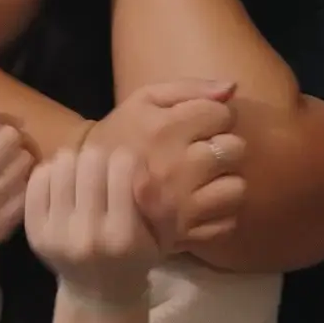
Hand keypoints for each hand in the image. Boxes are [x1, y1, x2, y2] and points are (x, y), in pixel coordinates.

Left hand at [25, 146, 158, 304]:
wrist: (97, 292)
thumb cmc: (136, 257)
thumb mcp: (164, 237)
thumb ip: (162, 205)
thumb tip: (142, 173)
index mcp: (123, 236)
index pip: (123, 166)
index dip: (129, 161)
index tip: (130, 171)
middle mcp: (87, 234)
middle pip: (91, 159)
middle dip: (103, 159)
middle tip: (105, 173)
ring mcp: (55, 232)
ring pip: (63, 163)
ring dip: (77, 163)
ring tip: (84, 177)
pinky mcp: (33, 230)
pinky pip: (38, 178)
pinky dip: (52, 173)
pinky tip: (64, 185)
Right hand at [93, 79, 246, 253]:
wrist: (87, 189)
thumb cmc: (121, 136)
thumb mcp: (143, 101)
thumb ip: (189, 89)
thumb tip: (232, 89)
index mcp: (162, 131)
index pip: (221, 114)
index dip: (213, 116)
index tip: (198, 124)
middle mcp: (174, 168)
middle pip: (234, 149)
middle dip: (223, 147)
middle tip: (202, 152)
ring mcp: (180, 206)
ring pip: (236, 188)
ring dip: (225, 181)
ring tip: (205, 179)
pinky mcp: (184, 234)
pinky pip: (227, 222)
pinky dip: (220, 213)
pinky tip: (201, 204)